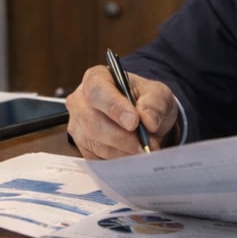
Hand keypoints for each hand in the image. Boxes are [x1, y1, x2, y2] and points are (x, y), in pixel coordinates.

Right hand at [65, 65, 179, 158]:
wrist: (144, 118)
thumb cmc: (146, 100)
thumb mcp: (158, 93)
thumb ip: (155, 102)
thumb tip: (148, 121)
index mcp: (96, 78)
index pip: (97, 91)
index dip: (114, 107)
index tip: (134, 122)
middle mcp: (80, 101)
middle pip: (93, 122)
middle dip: (123, 137)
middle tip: (146, 144)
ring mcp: (78, 125)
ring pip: (96, 143)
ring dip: (124, 150)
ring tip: (146, 149)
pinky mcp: (83, 147)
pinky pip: (97, 158)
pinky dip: (119, 159)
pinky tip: (133, 154)